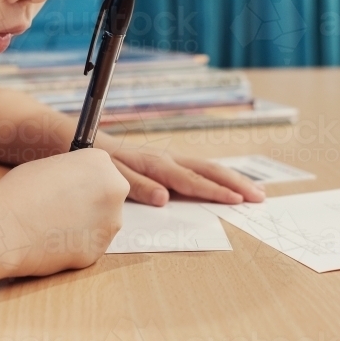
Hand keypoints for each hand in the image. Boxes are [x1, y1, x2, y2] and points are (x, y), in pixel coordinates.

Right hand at [0, 148, 128, 275]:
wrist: (7, 226)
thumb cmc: (20, 191)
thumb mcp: (53, 165)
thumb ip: (75, 174)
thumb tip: (79, 185)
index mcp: (101, 162)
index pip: (102, 171)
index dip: (84, 182)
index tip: (70, 188)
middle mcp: (115, 190)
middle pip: (109, 197)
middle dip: (91, 204)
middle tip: (63, 208)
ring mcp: (110, 222)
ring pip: (103, 224)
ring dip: (85, 226)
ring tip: (53, 225)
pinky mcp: (99, 249)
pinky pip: (90, 246)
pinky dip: (75, 246)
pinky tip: (53, 242)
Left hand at [107, 147, 265, 206]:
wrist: (80, 140)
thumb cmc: (96, 160)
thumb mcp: (111, 175)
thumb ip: (137, 186)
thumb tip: (164, 198)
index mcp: (156, 164)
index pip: (192, 181)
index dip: (216, 191)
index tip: (237, 200)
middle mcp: (167, 159)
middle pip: (209, 170)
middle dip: (236, 183)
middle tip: (260, 196)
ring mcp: (168, 158)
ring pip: (207, 167)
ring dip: (232, 179)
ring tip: (254, 190)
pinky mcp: (166, 161)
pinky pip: (198, 169)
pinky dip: (217, 176)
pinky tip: (227, 183)